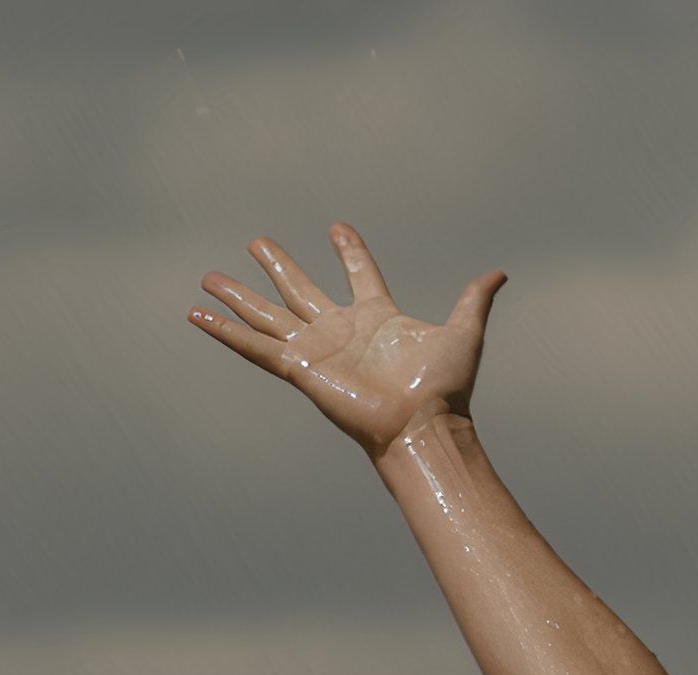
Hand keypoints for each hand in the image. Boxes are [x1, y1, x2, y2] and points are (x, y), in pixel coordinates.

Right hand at [189, 222, 506, 459]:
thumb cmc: (445, 387)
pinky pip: (254, 346)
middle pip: (302, 289)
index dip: (350, 251)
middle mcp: (342, 330)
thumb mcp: (464, 332)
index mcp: (377, 317)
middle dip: (280, 265)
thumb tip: (500, 273)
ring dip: (239, 296)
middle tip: (257, 242)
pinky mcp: (298, 368)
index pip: (360, 274)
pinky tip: (196, 316)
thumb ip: (475, 300)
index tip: (338, 228)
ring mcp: (317, 349)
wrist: (423, 424)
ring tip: (209, 276)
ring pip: (269, 314)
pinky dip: (224, 332)